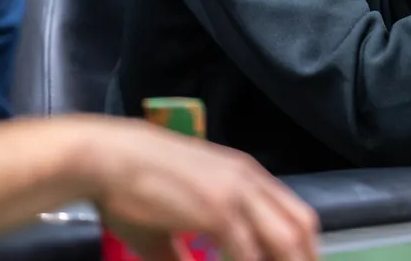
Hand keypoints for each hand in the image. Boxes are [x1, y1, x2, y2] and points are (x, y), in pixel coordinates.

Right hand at [74, 117, 319, 260]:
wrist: (106, 159)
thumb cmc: (133, 188)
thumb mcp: (174, 219)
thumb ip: (191, 250)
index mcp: (247, 178)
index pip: (296, 216)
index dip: (303, 250)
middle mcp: (251, 181)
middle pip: (301, 228)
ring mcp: (237, 194)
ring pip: (284, 242)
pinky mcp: (219, 211)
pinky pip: (248, 254)